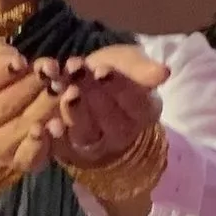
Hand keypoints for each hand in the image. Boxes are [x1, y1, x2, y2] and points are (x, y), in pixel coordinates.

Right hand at [0, 43, 63, 184]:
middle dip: (34, 85)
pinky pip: (29, 156)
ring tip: (66, 89)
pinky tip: (56, 127)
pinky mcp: (16, 162)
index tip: (23, 62)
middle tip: (55, 71)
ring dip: (47, 107)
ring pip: (24, 126)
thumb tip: (19, 62)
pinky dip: (44, 142)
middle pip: (7, 104)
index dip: (2, 72)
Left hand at [50, 44, 167, 171]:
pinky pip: (63, 149)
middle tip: (77, 74)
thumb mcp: (129, 64)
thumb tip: (165, 73)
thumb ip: (143, 69)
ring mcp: (95, 146)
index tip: (102, 71)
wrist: (87, 85)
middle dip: (92, 95)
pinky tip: (50, 123)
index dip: (118, 88)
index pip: (135, 104)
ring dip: (74, 113)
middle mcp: (121, 134)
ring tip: (65, 91)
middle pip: (109, 120)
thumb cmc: (114, 72)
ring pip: (86, 133)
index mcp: (143, 113)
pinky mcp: (70, 152)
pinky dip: (56, 137)